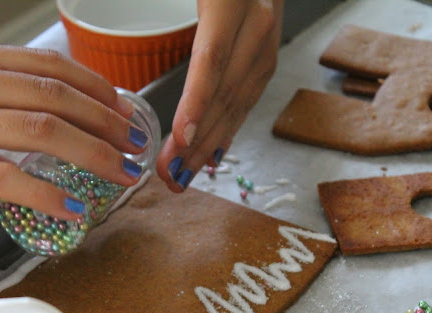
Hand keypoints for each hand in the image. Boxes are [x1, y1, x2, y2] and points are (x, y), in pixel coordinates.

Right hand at [0, 42, 148, 225]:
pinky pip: (2, 176)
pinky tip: (71, 208)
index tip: (125, 111)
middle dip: (104, 122)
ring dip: (90, 154)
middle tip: (133, 145)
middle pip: (51, 95)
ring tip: (119, 174)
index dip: (95, 87)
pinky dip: (44, 194)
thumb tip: (64, 112)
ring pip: (37, 130)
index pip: (46, 64)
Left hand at [156, 0, 283, 190]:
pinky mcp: (266, 58)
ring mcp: (266, 45)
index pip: (213, 59)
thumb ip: (166, 1)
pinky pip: (246, 100)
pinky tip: (213, 154)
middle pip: (225, 92)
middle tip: (170, 174)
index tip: (178, 138)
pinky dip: (228, 130)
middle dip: (197, 140)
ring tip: (185, 176)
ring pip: (238, 103)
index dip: (196, 102)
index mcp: (233, 3)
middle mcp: (257, 26)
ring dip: (210, 145)